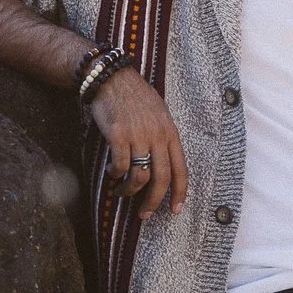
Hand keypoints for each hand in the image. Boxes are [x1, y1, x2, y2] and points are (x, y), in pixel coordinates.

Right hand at [89, 68, 187, 214]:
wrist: (111, 78)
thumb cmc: (134, 95)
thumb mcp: (158, 113)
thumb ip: (163, 136)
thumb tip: (163, 162)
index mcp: (170, 132)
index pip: (181, 169)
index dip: (180, 193)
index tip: (176, 210)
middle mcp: (157, 136)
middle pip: (161, 179)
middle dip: (153, 202)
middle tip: (144, 214)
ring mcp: (138, 136)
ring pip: (139, 176)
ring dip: (130, 190)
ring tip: (122, 191)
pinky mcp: (118, 135)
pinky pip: (120, 165)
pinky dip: (116, 174)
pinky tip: (112, 173)